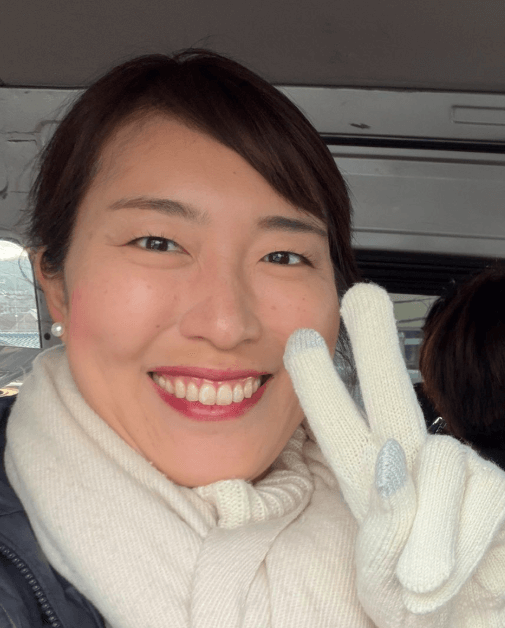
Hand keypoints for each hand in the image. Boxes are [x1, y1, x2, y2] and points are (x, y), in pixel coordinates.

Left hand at [283, 283, 504, 626]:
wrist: (467, 618)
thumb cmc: (414, 591)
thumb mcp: (382, 574)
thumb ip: (381, 532)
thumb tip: (396, 472)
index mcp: (364, 474)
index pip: (337, 422)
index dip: (319, 383)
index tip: (299, 341)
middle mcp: (406, 455)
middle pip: (388, 388)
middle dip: (375, 342)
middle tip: (362, 296)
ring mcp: (452, 464)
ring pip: (439, 458)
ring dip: (429, 523)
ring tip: (419, 577)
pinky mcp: (493, 482)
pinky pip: (482, 491)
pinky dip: (464, 536)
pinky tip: (457, 562)